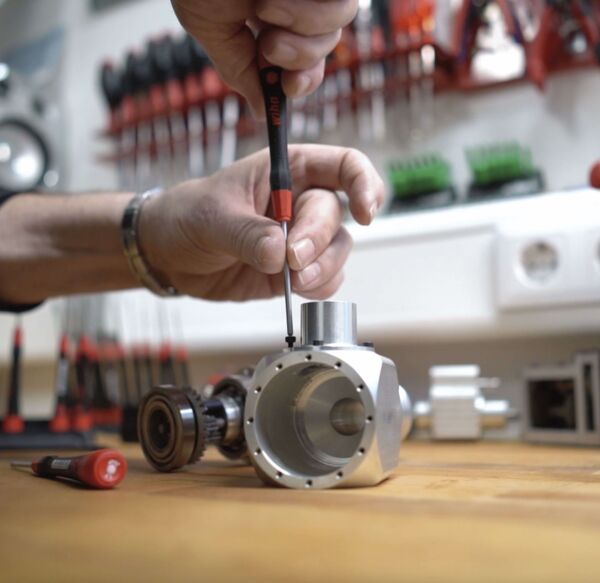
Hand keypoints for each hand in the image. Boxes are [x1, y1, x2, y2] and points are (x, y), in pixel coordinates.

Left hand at [139, 144, 383, 300]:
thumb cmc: (188, 214)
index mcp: (287, 170)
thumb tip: (280, 254)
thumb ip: (247, 232)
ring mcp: (300, 238)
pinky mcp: (296, 270)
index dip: (364, 183)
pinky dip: (319, 287)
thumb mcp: (212, 216)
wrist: (170, 254)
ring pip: (338, 250)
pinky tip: (294, 288)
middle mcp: (301, 202)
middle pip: (337, 214)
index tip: (365, 213)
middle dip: (317, 239)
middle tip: (291, 258)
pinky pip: (326, 279)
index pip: (344, 165)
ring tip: (291, 279)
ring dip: (322, 268)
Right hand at [171, 0, 357, 116]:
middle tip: (269, 44)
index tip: (290, 86)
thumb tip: (263, 113)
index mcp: (274, 18)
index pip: (306, 60)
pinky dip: (312, 11)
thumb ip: (240, 71)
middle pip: (326, 45)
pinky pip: (344, 3)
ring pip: (341, 20)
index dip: (304, 80)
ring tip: (265, 7)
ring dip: (303, 26)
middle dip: (300, 57)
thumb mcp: (212, 29)